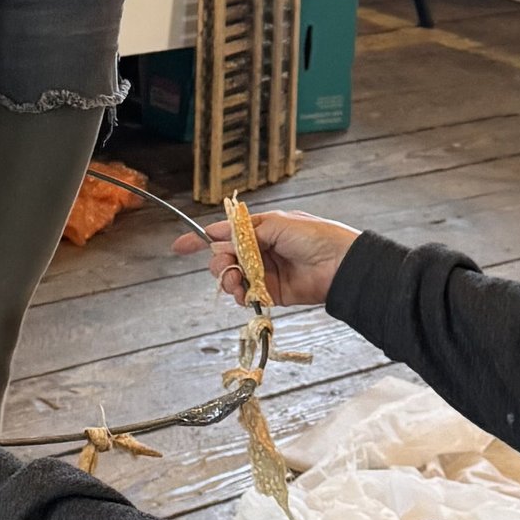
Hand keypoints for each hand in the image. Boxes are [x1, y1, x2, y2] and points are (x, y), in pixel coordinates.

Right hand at [172, 209, 360, 310]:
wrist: (340, 265)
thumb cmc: (315, 236)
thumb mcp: (277, 223)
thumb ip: (245, 231)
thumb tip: (217, 234)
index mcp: (260, 230)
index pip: (224, 233)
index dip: (201, 239)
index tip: (179, 246)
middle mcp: (259, 251)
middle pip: (224, 258)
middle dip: (218, 261)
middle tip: (226, 263)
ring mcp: (264, 273)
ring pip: (232, 278)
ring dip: (227, 280)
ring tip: (235, 281)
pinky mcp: (271, 293)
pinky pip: (247, 296)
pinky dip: (241, 295)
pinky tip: (244, 294)